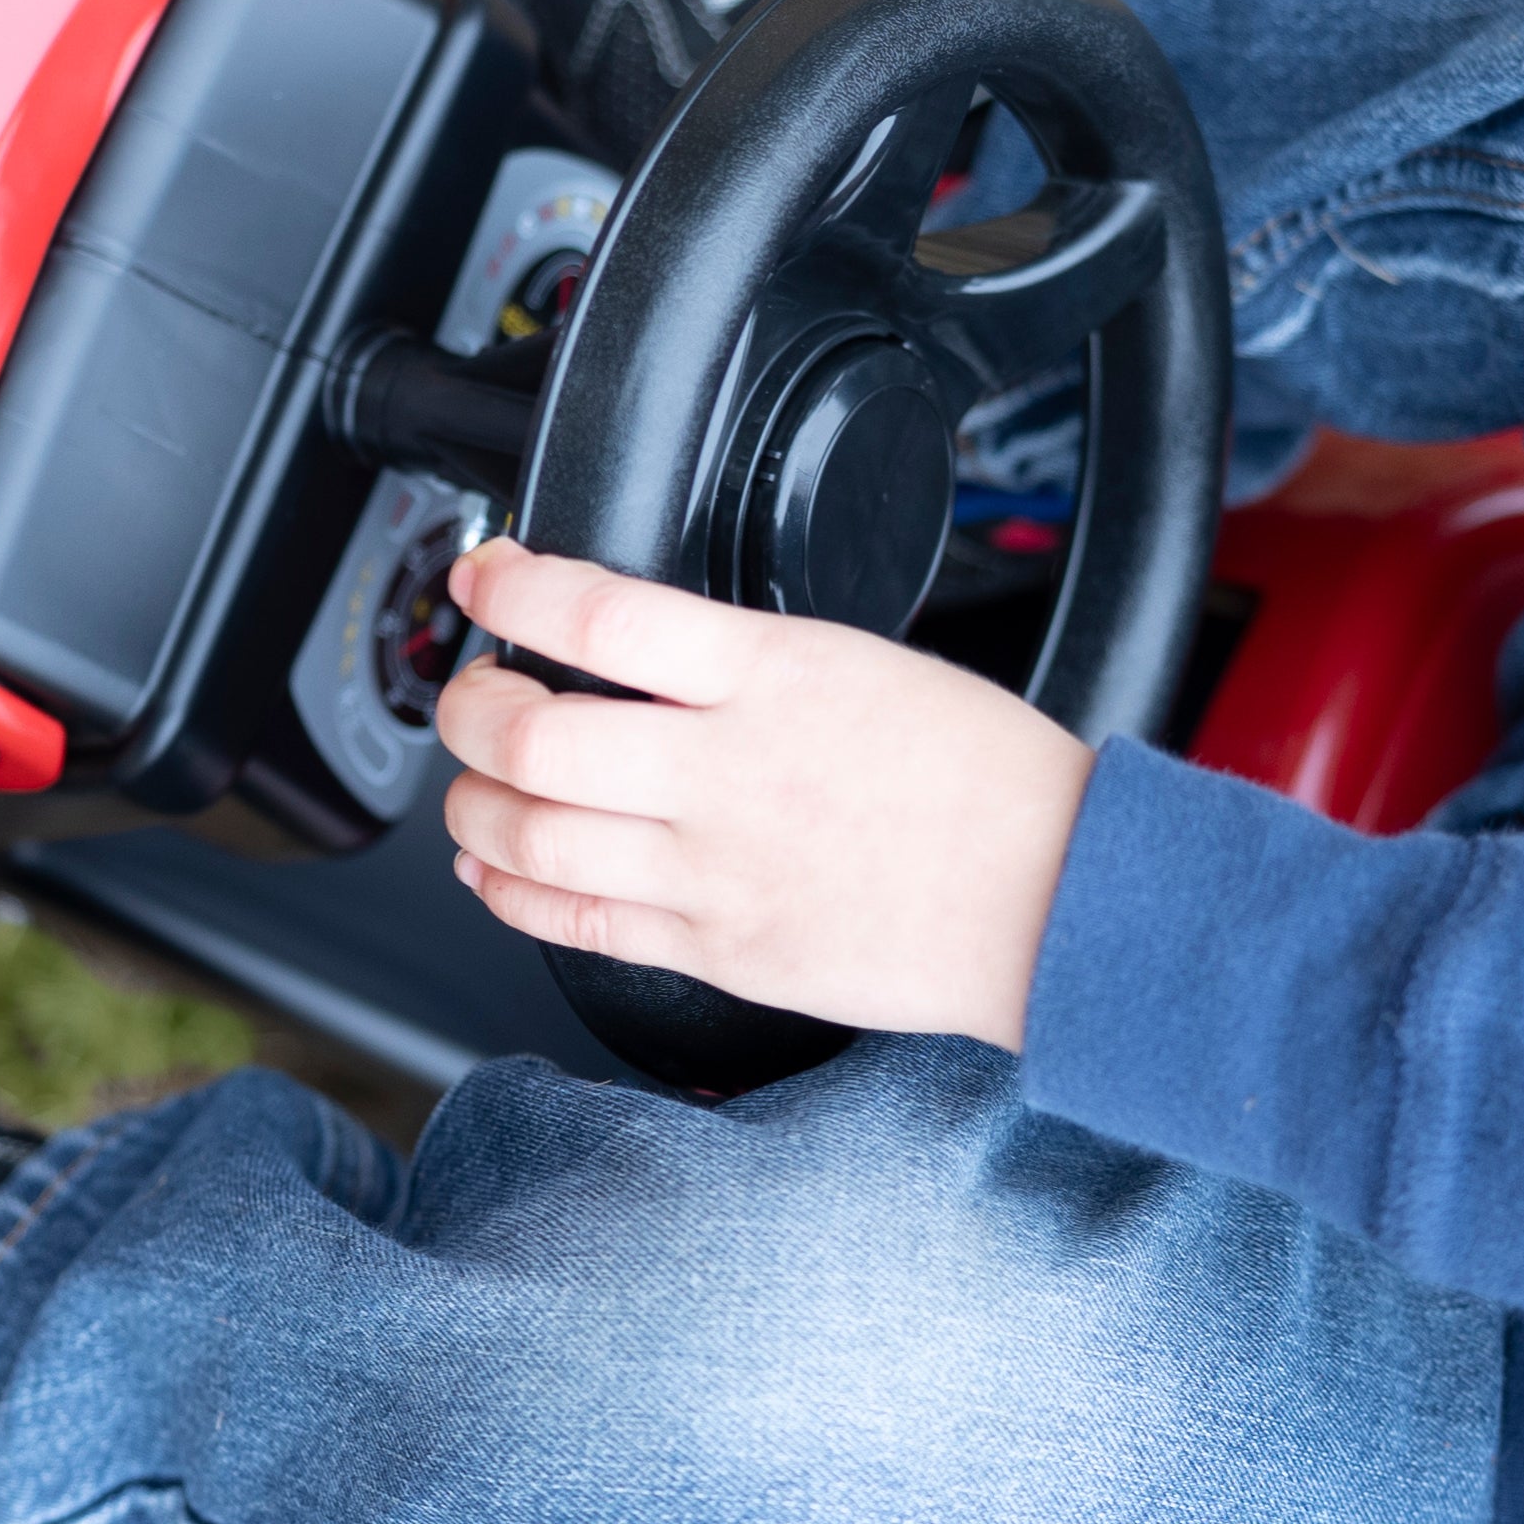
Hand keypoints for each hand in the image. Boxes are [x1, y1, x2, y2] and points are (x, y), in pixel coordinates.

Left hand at [431, 537, 1095, 1048]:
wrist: (1056, 896)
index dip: (513, 590)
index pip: (599, 615)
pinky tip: (494, 870)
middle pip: (534, 738)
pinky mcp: (720, 949)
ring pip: (532, 837)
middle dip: (467, 710)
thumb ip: (738, 661)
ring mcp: (715, 871)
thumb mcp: (857, 662)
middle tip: (468, 694)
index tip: (483, 574)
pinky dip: (510, 891)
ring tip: (472, 786)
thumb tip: (633, 650)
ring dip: (471, 807)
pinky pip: (578, 924)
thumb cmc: (982, 776)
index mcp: (771, 677)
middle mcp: (727, 774)